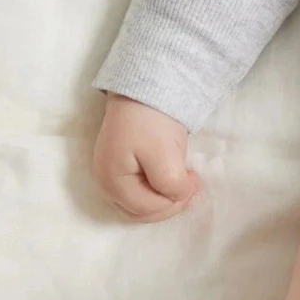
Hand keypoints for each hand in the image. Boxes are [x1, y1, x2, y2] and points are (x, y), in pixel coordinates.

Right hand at [92, 93, 202, 221]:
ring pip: (139, 204)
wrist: (143, 88)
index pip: (146, 209)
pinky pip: (137, 191)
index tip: (194, 180)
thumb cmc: (153, 121)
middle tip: (189, 184)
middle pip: (140, 211)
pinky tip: (169, 176)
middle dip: (168, 204)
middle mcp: (104, 183)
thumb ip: (170, 184)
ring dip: (163, 199)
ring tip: (181, 180)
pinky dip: (155, 190)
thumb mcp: (165, 155)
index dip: (174, 201)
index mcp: (112, 181)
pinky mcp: (118, 166)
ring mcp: (108, 175)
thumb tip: (179, 196)